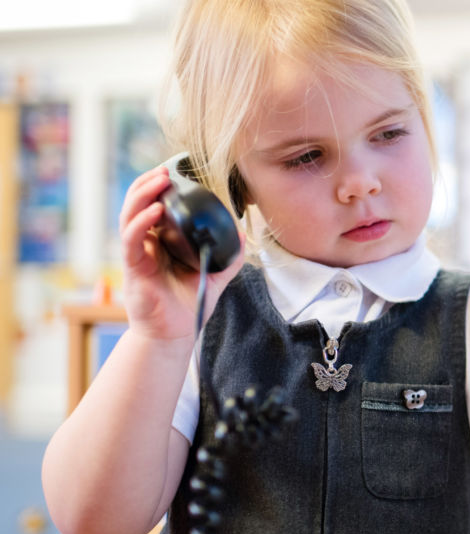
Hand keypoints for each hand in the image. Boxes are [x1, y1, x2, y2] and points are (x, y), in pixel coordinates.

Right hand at [119, 165, 243, 341]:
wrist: (174, 333)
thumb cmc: (188, 303)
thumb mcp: (214, 275)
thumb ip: (229, 257)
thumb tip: (245, 235)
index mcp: (161, 241)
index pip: (153, 205)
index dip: (157, 187)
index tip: (172, 172)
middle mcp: (146, 243)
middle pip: (137, 204)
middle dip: (148, 184)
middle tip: (164, 170)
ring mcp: (138, 254)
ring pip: (130, 216)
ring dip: (142, 195)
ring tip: (159, 181)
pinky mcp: (134, 268)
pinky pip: (132, 240)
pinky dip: (141, 223)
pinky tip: (156, 211)